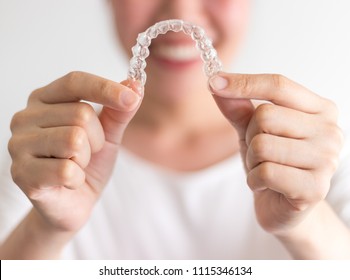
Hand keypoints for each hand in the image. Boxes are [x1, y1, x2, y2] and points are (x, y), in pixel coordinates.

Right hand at [8, 71, 141, 232]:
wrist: (74, 203)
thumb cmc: (88, 164)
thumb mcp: (108, 134)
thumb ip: (119, 110)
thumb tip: (135, 84)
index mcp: (45, 100)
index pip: (75, 82)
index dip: (105, 88)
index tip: (131, 98)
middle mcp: (26, 117)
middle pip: (80, 114)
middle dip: (97, 139)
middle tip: (88, 153)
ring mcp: (19, 145)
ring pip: (73, 140)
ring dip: (86, 158)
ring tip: (76, 165)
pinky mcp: (21, 173)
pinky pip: (66, 169)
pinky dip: (77, 179)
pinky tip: (68, 182)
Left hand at [210, 72, 343, 235]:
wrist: (282, 205)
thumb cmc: (272, 162)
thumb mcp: (252, 131)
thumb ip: (238, 108)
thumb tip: (215, 81)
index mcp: (320, 109)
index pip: (279, 85)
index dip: (244, 83)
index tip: (213, 82)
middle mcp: (330, 130)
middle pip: (266, 116)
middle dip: (250, 136)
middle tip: (258, 153)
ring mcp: (326, 160)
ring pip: (262, 145)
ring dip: (251, 161)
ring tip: (263, 169)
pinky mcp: (315, 188)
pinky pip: (265, 172)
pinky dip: (254, 180)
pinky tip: (266, 185)